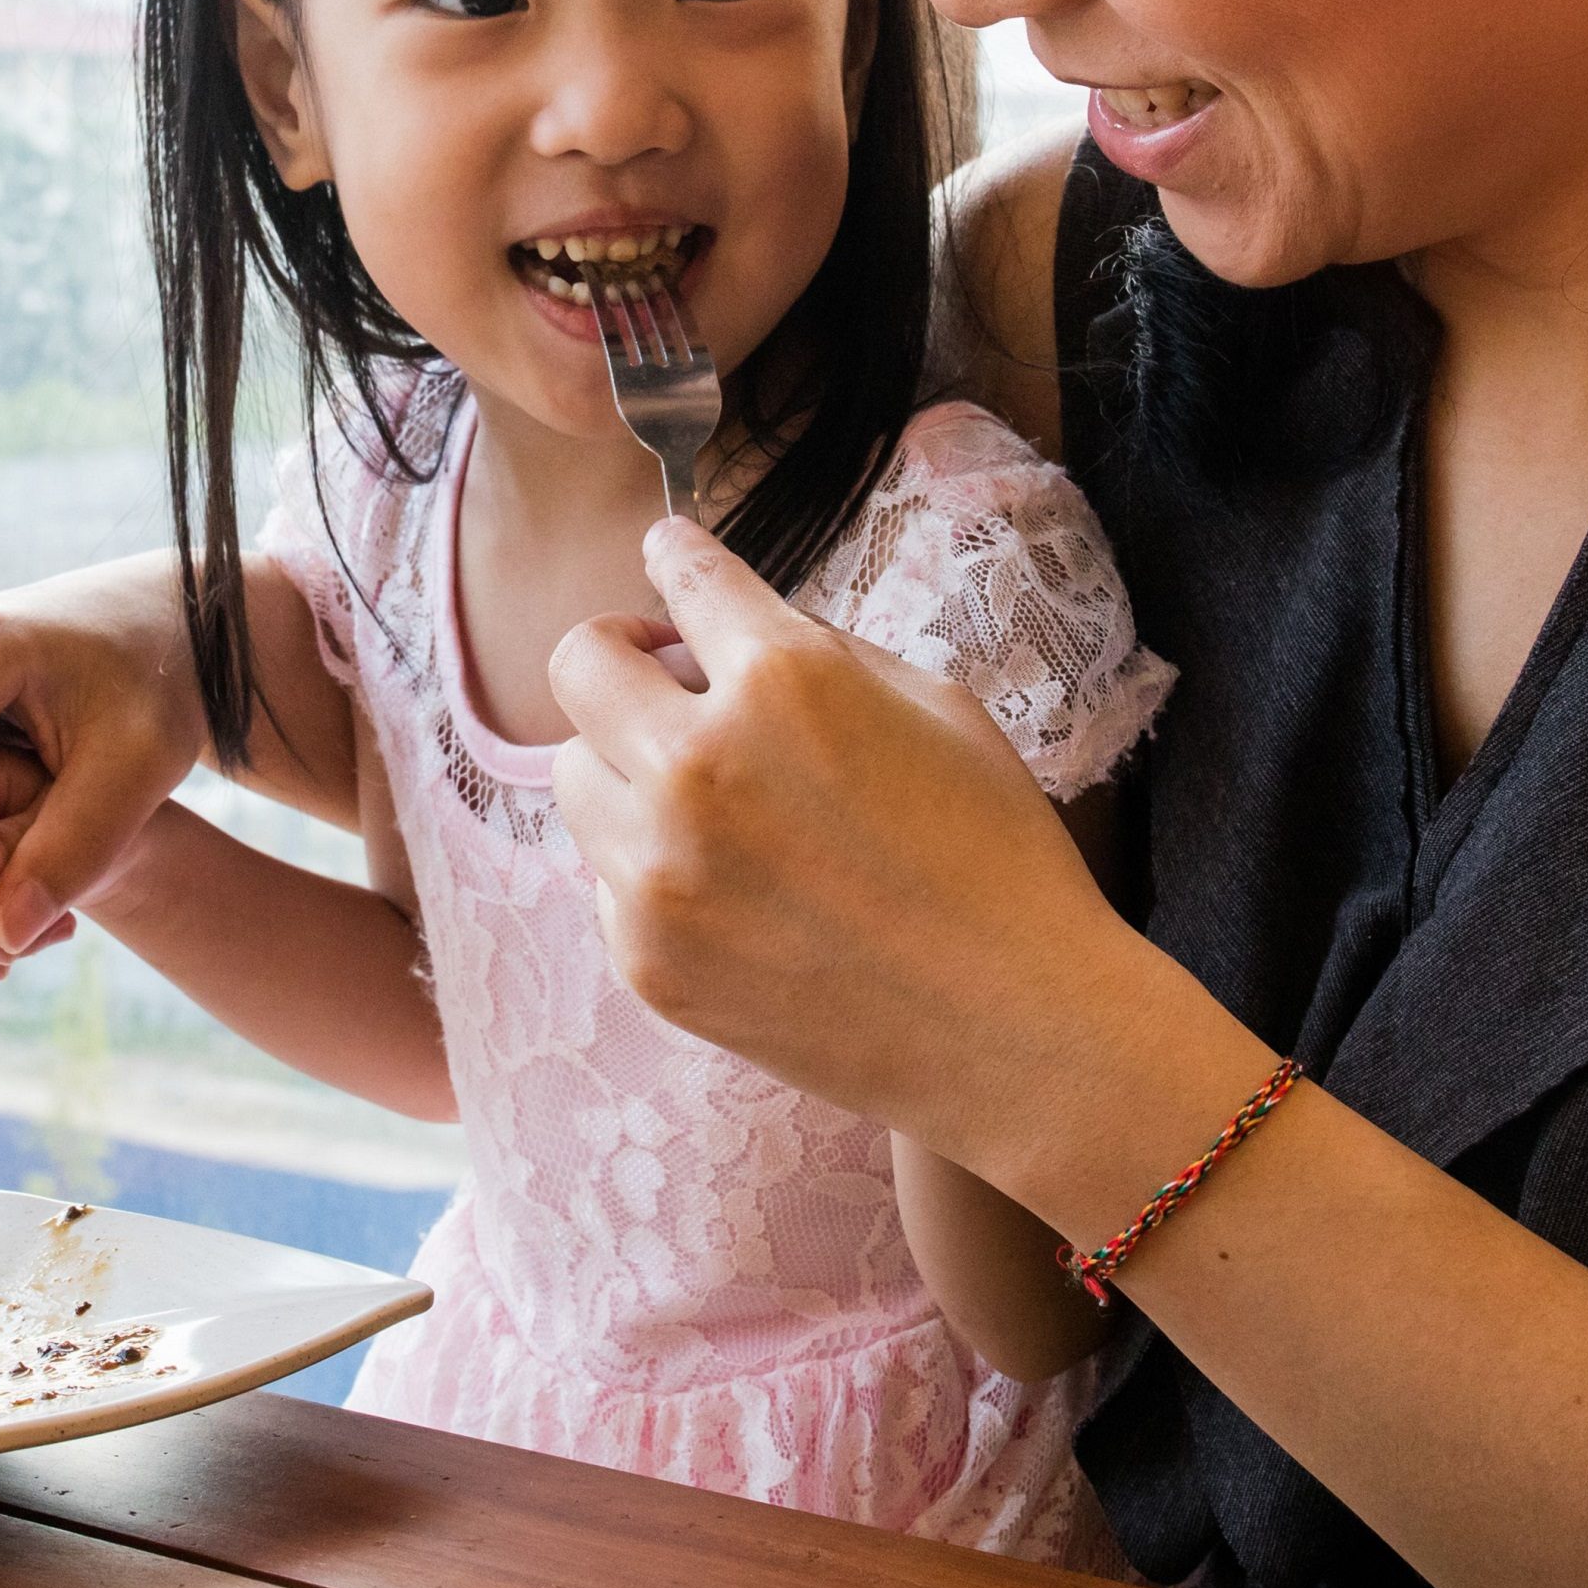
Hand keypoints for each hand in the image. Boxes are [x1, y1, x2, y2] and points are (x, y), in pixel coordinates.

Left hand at [548, 521, 1152, 1168]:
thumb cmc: (998, 859)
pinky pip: (605, 878)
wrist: (1014, 1030)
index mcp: (783, 679)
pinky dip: (649, 868)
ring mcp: (657, 872)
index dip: (674, 556)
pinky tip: (733, 890)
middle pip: (580, 663)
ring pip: (573, 775)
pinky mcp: (645, 959)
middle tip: (663, 674)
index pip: (681, 575)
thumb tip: (728, 642)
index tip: (666, 557)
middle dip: (620, 653)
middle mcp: (696, 765)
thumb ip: (820, 655)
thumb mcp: (937, 708)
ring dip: (625, 765)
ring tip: (703, 797)